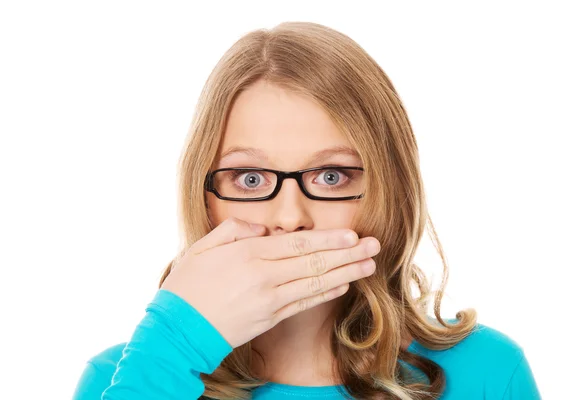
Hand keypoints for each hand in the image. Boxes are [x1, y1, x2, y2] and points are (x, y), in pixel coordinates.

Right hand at [161, 217, 380, 347]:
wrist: (177, 331)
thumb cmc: (187, 286)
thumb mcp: (201, 247)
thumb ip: (233, 230)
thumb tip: (262, 229)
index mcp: (248, 254)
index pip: (299, 243)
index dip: (329, 239)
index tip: (353, 234)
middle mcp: (264, 276)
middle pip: (315, 262)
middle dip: (348, 253)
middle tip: (375, 245)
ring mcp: (270, 300)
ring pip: (316, 283)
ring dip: (347, 272)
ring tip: (369, 264)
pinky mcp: (270, 319)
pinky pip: (305, 304)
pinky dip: (327, 294)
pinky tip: (344, 285)